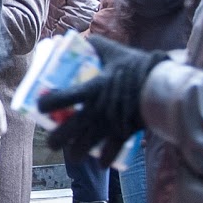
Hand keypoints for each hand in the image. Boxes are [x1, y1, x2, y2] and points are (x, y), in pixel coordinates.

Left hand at [37, 35, 165, 165]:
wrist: (163, 85)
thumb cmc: (138, 66)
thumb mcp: (114, 51)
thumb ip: (96, 44)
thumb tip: (81, 38)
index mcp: (92, 88)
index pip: (62, 98)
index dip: (47, 104)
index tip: (40, 106)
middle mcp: (96, 109)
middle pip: (69, 130)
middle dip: (57, 139)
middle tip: (52, 142)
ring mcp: (109, 123)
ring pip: (86, 145)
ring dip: (77, 153)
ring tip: (73, 155)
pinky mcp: (124, 132)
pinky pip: (111, 151)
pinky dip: (105, 159)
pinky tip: (100, 164)